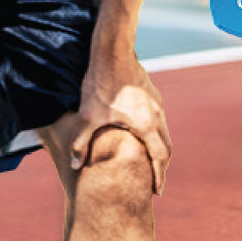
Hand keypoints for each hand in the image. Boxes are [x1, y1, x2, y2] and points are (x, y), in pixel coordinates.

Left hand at [69, 51, 171, 193]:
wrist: (113, 49)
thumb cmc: (101, 83)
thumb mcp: (88, 116)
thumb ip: (81, 143)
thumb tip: (74, 165)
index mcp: (146, 125)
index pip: (160, 157)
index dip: (159, 176)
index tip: (157, 191)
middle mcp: (156, 114)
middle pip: (167, 147)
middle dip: (162, 166)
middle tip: (155, 181)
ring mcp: (156, 101)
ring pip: (164, 131)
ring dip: (160, 148)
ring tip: (151, 159)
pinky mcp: (151, 91)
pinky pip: (159, 117)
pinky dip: (156, 131)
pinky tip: (144, 131)